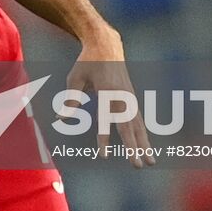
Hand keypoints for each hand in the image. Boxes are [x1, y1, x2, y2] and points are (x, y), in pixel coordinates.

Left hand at [66, 27, 155, 166]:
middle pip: (129, 126)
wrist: (106, 44)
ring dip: (145, 144)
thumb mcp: (75, 78)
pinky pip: (139, 119)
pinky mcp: (132, 98)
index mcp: (108, 91)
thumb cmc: (87, 62)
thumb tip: (60, 119)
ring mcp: (130, 97)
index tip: (104, 156)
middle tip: (138, 166)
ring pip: (139, 124)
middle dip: (134, 147)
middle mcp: (122, 96)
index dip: (104, 138)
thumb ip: (71, 99)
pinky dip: (144, 134)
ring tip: (151, 162)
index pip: (106, 120)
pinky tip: (147, 147)